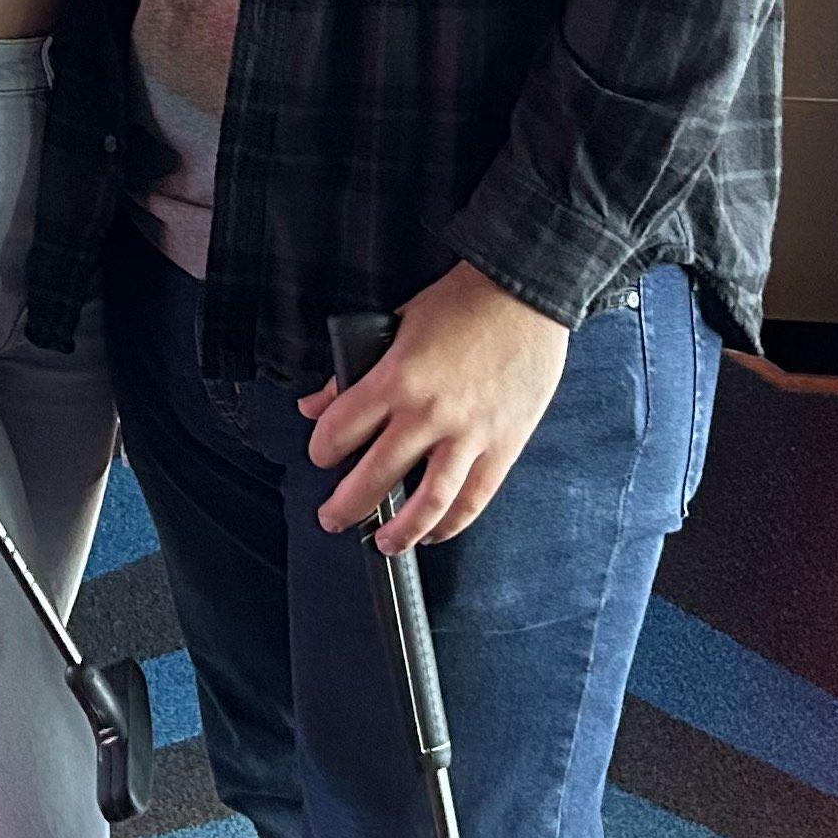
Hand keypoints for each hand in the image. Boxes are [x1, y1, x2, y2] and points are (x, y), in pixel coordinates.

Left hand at [301, 263, 571, 549]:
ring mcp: (469, 435)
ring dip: (400, 532)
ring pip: (427, 504)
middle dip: (345, 507)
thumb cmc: (460, 303)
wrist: (524, 294)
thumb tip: (312, 405)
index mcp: (395, 379)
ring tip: (384, 542)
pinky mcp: (503, 446)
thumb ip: (349, 370)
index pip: (340, 432)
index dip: (322, 450)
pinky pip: (473, 499)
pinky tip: (435, 534)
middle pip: (374, 478)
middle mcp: (428, 414)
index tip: (322, 456)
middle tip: (331, 519)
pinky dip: (451, 524)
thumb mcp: (393, 324)